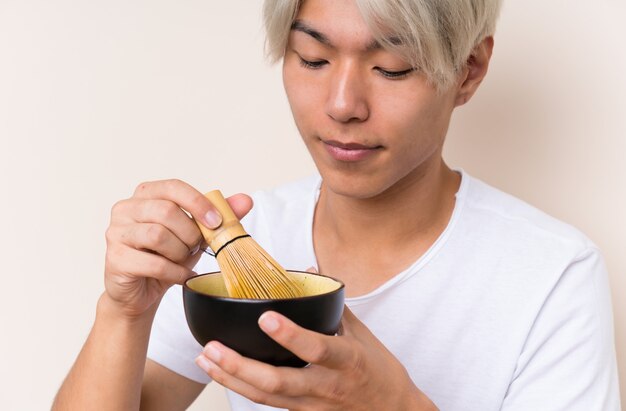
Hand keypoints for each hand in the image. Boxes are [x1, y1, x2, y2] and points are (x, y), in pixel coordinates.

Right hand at [103, 179, 251, 317]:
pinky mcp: (115, 259)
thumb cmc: (166, 257)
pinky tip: (181, 276)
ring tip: (184, 260)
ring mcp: (116, 233)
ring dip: (180, 252)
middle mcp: (126, 209)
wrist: (141, 292)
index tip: (217, 221)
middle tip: (196, 247)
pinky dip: (175, 272)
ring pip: (158, 235)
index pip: (174, 187)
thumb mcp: (196, 234)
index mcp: (146, 194)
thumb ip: (220, 215)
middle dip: (190, 233)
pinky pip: (153, 263)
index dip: (198, 203)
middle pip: (166, 211)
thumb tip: (246, 200)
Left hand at [195, 306, 437, 410]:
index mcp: (346, 360)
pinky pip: (267, 402)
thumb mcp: (363, 334)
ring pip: (265, 397)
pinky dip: (241, 388)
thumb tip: (312, 270)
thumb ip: (334, 304)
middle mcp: (327, 385)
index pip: (316, 348)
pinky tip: (222, 373)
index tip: (266, 317)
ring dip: (231, 379)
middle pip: (277, 382)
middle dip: (241, 367)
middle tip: (213, 348)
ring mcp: (312, 405)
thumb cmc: (379, 370)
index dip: (290, 335)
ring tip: (205, 359)